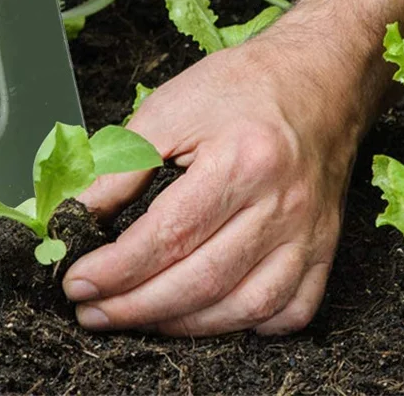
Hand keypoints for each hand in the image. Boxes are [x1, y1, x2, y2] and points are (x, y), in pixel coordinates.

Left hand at [62, 38, 362, 335]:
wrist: (317, 77)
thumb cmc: (241, 85)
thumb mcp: (169, 109)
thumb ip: (122, 165)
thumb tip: (81, 211)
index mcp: (242, 162)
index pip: (169, 235)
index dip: (117, 269)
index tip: (78, 282)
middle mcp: (282, 206)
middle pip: (202, 280)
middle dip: (136, 306)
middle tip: (92, 312)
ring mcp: (310, 233)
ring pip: (245, 307)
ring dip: (182, 324)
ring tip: (136, 317)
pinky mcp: (325, 248)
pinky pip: (291, 310)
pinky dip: (246, 325)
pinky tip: (207, 317)